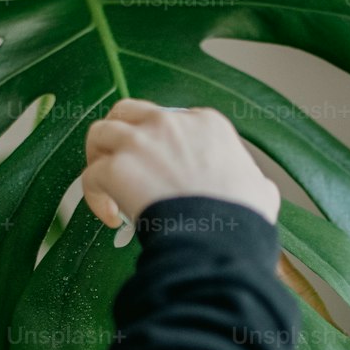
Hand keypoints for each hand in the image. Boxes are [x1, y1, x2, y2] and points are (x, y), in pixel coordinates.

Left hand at [82, 98, 280, 228]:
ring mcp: (139, 142)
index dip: (160, 144)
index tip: (160, 170)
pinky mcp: (116, 168)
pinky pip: (90, 175)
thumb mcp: (259, 188)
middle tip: (121, 162)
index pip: (171, 119)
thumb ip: (251, 179)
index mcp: (206, 123)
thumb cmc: (241, 218)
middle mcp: (169, 122)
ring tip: (106, 183)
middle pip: (129, 112)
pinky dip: (94, 196)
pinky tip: (110, 217)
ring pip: (100, 132)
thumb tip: (256, 189)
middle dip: (121, 134)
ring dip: (98, 156)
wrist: (218, 237)